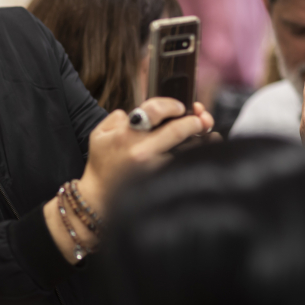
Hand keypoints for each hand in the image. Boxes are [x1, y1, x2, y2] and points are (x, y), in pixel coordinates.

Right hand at [45, 98, 211, 264]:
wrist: (99, 199)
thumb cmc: (101, 165)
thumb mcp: (99, 135)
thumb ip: (115, 118)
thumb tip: (132, 111)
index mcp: (125, 135)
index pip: (155, 110)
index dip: (172, 105)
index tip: (180, 107)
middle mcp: (141, 151)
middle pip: (178, 130)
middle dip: (195, 121)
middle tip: (201, 120)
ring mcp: (154, 169)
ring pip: (188, 149)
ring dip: (202, 139)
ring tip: (206, 133)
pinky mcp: (163, 182)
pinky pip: (186, 165)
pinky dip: (198, 156)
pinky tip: (204, 150)